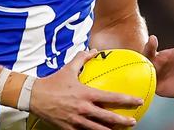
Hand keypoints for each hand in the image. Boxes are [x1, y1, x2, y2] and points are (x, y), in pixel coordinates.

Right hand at [29, 49, 143, 129]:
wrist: (34, 96)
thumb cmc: (53, 82)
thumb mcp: (68, 68)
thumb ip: (82, 58)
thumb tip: (94, 51)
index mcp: (85, 93)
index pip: (111, 97)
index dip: (126, 100)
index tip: (138, 101)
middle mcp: (83, 108)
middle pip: (108, 118)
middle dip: (123, 120)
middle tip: (133, 121)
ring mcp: (76, 120)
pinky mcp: (69, 129)